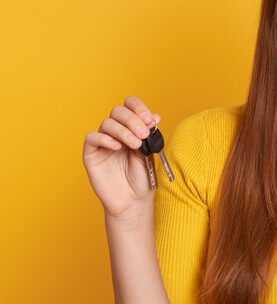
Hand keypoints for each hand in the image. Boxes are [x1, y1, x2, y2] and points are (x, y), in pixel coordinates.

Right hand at [82, 96, 161, 218]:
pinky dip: (105, 139)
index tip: (149, 119)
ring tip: (135, 145)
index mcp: (131, 127)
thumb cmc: (142, 177)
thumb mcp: (150, 152)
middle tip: (143, 134)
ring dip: (123, 131)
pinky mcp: (91, 154)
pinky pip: (92, 137)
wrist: (133, 201)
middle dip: (132, 120)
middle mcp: (116, 132)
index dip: (138, 107)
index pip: (129, 105)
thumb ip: (150, 135)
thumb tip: (155, 116)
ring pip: (107, 123)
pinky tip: (118, 148)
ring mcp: (103, 142)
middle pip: (118, 111)